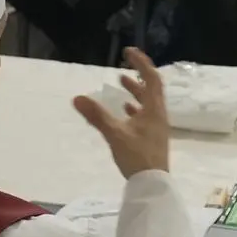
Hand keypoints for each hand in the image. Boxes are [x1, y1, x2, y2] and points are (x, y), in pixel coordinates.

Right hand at [72, 48, 171, 178]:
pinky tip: (124, 111)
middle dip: (138, 74)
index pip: (151, 78)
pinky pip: (145, 115)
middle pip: (151, 88)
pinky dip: (134, 108)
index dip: (141, 63)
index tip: (128, 52)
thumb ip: (97, 116)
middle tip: (123, 65)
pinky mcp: (152, 138)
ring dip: (135, 91)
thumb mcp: (115, 134)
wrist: (152, 184)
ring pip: (147, 102)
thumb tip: (77, 98)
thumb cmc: (137, 156)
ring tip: (121, 82)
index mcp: (154, 109)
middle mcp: (159, 115)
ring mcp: (157, 127)